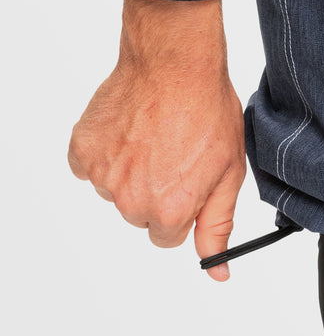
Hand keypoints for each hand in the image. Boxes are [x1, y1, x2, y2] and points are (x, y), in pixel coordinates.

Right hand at [68, 0, 245, 280]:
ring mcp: (103, 174)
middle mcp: (130, 200)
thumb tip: (218, 272)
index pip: (168, 236)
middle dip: (156, 191)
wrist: (176, 63)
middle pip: (140, 215)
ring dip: (132, 170)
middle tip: (175, 151)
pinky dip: (108, 152)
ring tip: (155, 135)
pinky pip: (91, 166)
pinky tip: (131, 130)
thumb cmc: (208, 111)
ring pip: (116, 190)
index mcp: (167, 211)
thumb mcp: (229, 172)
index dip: (182, 207)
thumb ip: (218, 225)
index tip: (188, 179)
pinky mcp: (83, 149)